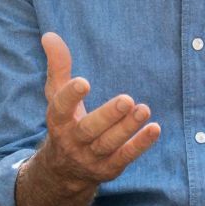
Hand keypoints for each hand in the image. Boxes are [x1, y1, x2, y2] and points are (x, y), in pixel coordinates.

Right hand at [35, 32, 159, 187]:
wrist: (64, 171)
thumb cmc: (65, 122)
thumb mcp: (56, 96)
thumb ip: (58, 67)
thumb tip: (50, 35)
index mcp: (58, 122)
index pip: (60, 109)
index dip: (71, 96)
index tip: (84, 82)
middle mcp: (72, 141)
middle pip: (89, 129)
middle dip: (108, 116)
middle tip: (126, 99)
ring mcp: (91, 157)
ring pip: (109, 144)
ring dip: (127, 128)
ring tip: (144, 109)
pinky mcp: (109, 168)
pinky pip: (125, 157)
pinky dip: (140, 144)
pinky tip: (154, 129)